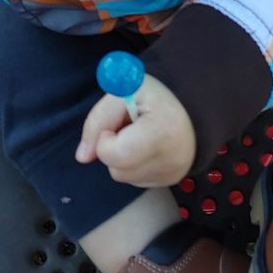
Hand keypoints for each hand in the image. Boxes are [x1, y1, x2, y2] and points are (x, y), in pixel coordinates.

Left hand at [75, 73, 196, 187]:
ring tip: (140, 133)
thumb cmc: (154, 92)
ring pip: (124, 177)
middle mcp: (171, 160)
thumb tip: (82, 157)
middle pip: (117, 170)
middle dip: (115, 147)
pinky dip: (135, 163)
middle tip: (130, 125)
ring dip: (123, 157)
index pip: (114, 155)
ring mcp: (173, 174)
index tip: (119, 120)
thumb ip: (97, 121)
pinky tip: (147, 145)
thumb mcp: (122, 91)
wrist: (190, 100)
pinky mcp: (172, 180)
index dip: (106, 138)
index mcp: (162, 132)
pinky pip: (136, 179)